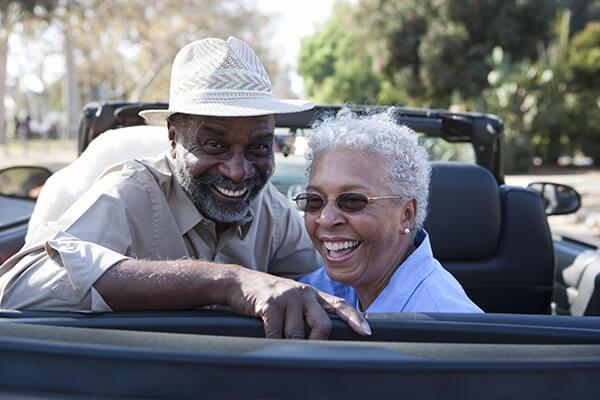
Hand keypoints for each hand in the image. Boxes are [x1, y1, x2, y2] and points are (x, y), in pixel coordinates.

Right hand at [226, 269, 370, 338]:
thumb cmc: (269, 295)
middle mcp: (303, 293)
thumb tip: (323, 335)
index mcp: (312, 293)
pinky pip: (276, 331)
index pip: (339, 305)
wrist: (240, 282)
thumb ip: (309, 311)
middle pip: (323, 323)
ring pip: (298, 332)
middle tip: (311, 349)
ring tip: (283, 342)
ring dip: (290, 343)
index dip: (354, 318)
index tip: (366, 332)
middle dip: (319, 340)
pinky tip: (271, 341)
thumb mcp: (293, 298)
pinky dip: (274, 341)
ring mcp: (286, 297)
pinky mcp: (269, 303)